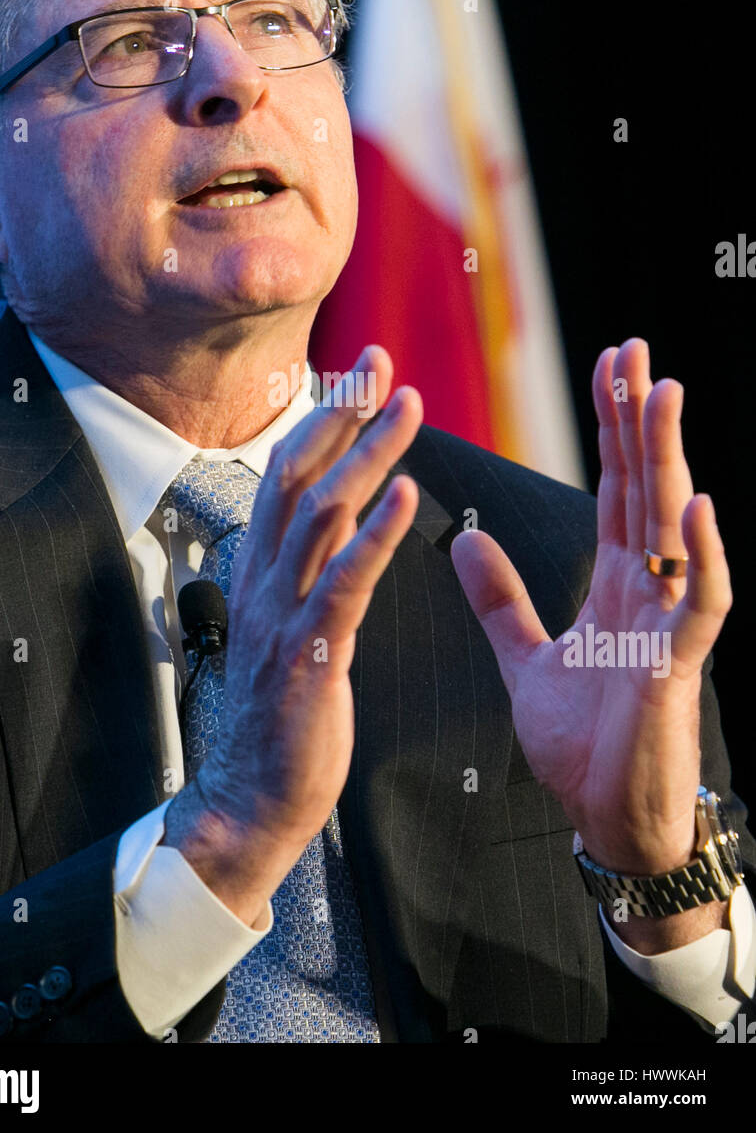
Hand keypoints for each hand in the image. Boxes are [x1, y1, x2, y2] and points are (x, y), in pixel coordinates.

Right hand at [165, 345, 421, 919]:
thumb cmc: (283, 717)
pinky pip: (343, 581)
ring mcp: (282, 614)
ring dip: (366, 454)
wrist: (252, 798)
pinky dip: (374, 533)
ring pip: (321, 514)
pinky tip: (406, 493)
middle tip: (381, 363)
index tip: (360, 374)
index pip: (288, 475)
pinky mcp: (310, 653)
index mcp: (263, 572)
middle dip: (341, 414)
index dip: (323, 420)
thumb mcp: (293, 630)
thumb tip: (342, 528)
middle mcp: (265, 580)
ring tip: (407, 407)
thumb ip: (311, 575)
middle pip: (299, 476)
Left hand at [450, 338, 732, 887]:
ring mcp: (668, 622)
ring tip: (663, 392)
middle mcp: (648, 589)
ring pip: (673, 524)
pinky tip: (694, 505)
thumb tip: (464, 536)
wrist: (603, 817)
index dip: (610, 427)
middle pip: (643, 487)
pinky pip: (701, 601)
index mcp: (615, 583)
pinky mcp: (679, 664)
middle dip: (638, 418)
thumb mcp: (526, 657)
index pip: (613, 488)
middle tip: (631, 348)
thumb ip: (500, 598)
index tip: (605, 366)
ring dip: (669, 459)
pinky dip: (701, 555)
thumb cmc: (580, 742)